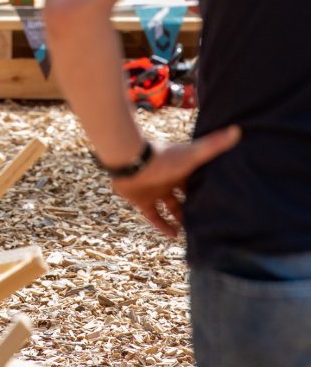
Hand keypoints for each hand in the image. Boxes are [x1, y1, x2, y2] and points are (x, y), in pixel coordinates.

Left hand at [112, 125, 240, 237]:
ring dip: (180, 218)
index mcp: (181, 168)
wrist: (130, 162)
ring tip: (193, 232)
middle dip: (194, 206)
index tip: (220, 200)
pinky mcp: (142, 200)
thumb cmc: (163, 158)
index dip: (206, 189)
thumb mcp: (192, 155)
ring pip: (170, 207)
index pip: (196, 180)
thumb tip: (237, 130)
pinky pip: (154, 216)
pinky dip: (162, 226)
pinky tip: (175, 236)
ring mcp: (154, 190)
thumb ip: (213, 145)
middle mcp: (168, 179)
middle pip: (184, 195)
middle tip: (208, 220)